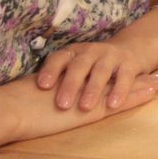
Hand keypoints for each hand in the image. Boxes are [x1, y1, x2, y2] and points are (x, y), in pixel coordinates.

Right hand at [0, 69, 157, 143]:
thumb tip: (36, 101)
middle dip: (134, 77)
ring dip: (142, 85)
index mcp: (71, 85)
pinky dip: (135, 96)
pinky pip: (119, 100)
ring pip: (121, 88)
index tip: (131, 72)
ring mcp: (89, 97)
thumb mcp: (34, 101)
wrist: (12, 109)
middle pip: (114, 79)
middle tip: (156, 76)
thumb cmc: (15, 109)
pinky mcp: (91, 109)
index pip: (98, 79)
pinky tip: (151, 93)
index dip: (114, 76)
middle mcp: (82, 88)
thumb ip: (44, 100)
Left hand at [36, 40, 157, 110]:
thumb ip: (59, 80)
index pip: (59, 58)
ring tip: (85, 107)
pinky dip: (119, 90)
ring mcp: (111, 56)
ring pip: (100, 71)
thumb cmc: (93, 67)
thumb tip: (26, 97)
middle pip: (79, 66)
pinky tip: (113, 104)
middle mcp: (91, 51)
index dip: (50, 70)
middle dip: (70, 85)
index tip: (42, 86)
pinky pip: (124, 77)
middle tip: (61, 105)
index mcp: (74, 53)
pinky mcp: (129, 64)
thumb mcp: (76, 69)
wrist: (131, 50)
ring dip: (93, 89)